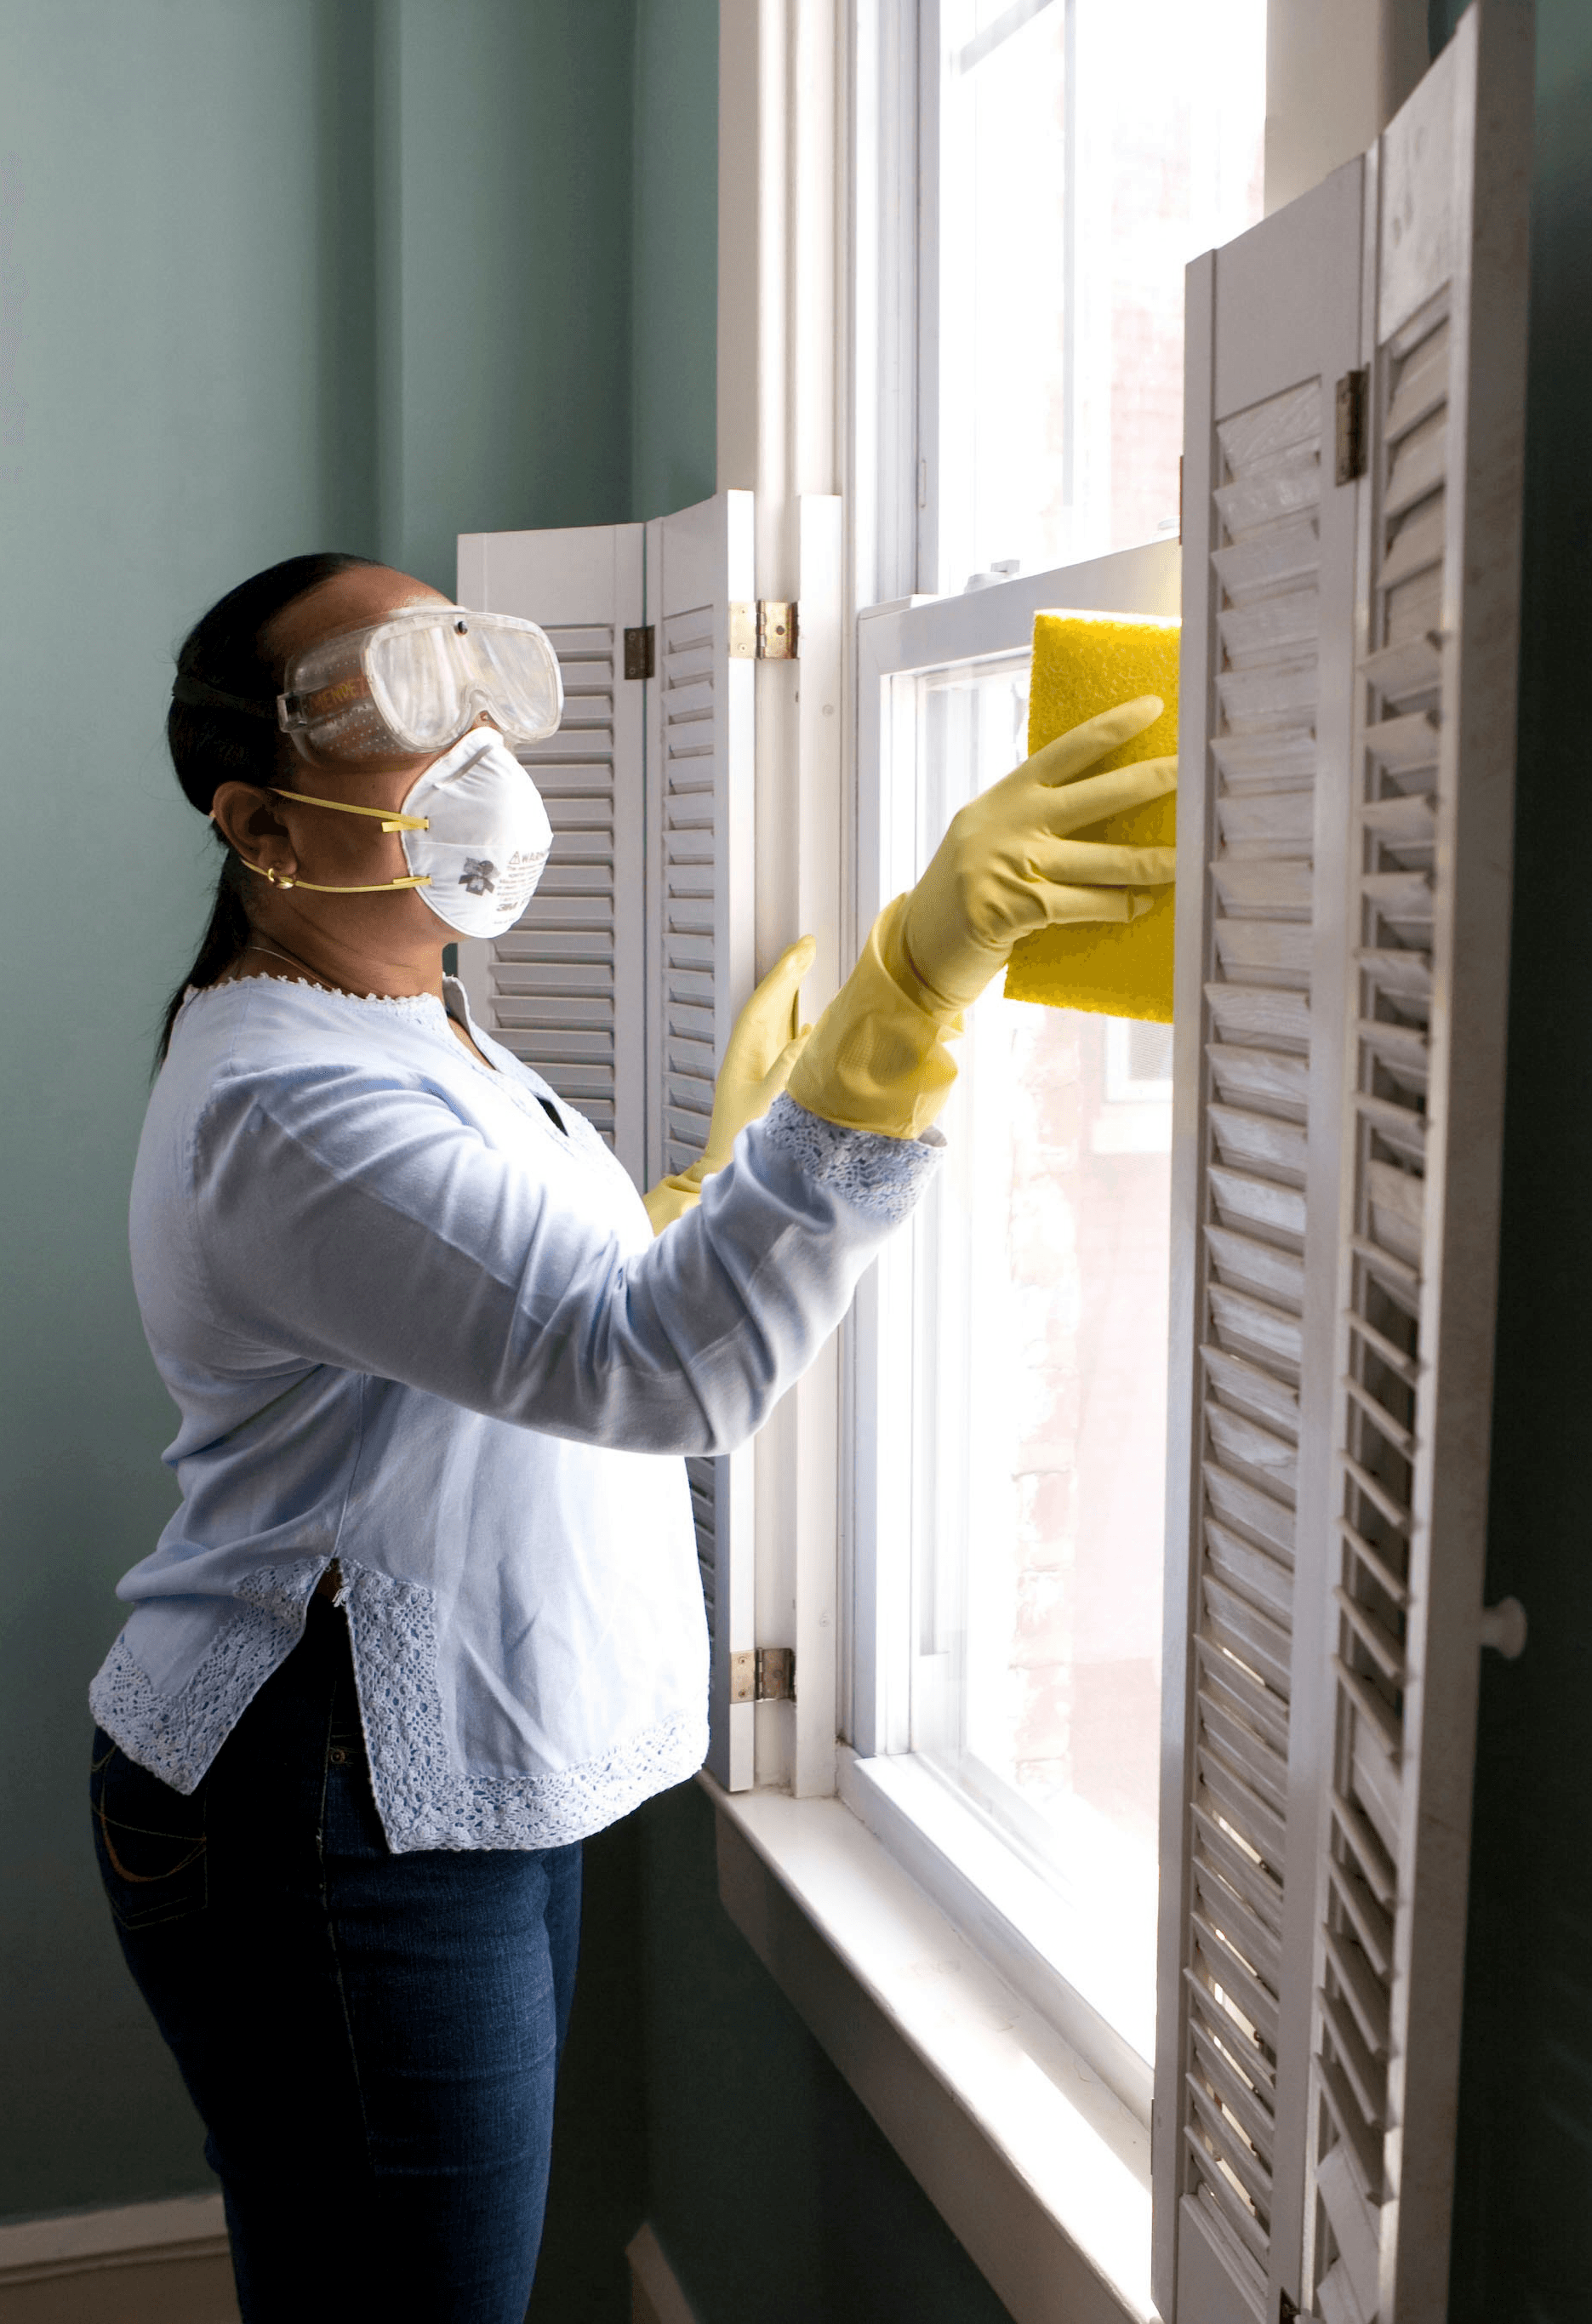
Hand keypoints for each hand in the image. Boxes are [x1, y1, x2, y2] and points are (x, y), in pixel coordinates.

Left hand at [700, 936, 816, 1170]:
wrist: (727, 1170)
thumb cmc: (742, 1143)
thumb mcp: (768, 1104)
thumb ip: (787, 1069)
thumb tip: (808, 1036)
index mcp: (742, 1056)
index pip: (763, 1004)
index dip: (783, 975)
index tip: (801, 951)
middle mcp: (748, 1055)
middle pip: (769, 1004)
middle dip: (788, 973)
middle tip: (808, 945)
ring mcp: (758, 1066)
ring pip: (776, 1020)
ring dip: (793, 993)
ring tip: (809, 965)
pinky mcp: (769, 1082)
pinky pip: (784, 1043)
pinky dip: (798, 1025)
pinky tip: (811, 1020)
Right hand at [898, 696, 1177, 1013]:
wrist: (917, 950)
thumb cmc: (965, 895)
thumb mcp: (989, 839)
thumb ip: (1033, 819)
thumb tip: (1103, 805)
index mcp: (1004, 797)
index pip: (1066, 751)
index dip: (1111, 727)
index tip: (1153, 708)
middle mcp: (1008, 823)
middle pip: (1098, 795)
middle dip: (1152, 780)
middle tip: (1196, 772)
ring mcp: (1011, 864)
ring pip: (1104, 859)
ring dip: (1153, 861)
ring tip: (1189, 859)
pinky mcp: (1016, 908)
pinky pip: (1086, 904)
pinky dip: (1120, 907)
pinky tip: (1142, 905)